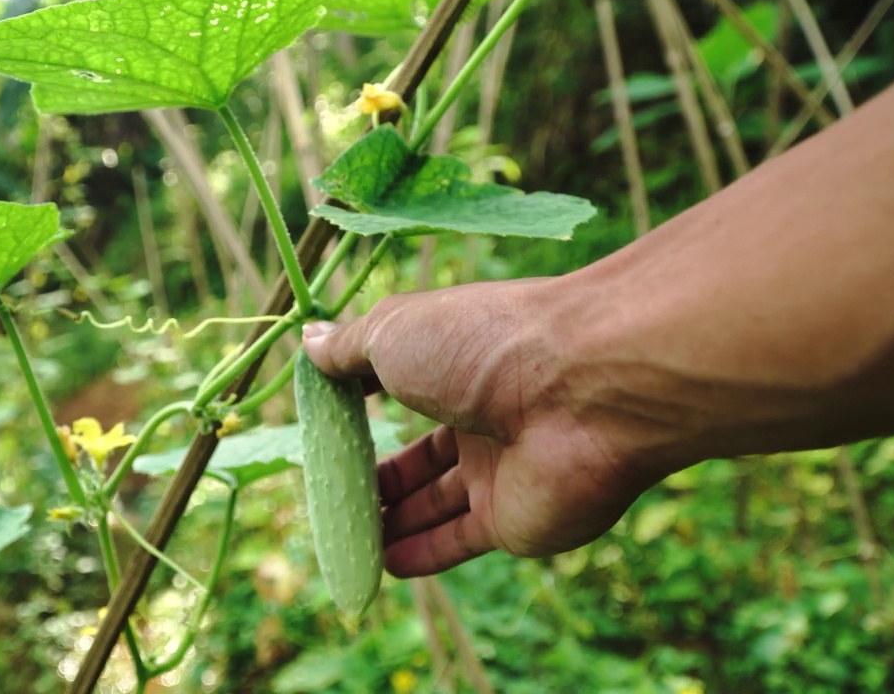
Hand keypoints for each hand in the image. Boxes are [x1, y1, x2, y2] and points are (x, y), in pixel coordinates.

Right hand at [301, 280, 652, 577]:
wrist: (582, 393)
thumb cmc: (484, 344)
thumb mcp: (397, 331)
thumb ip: (350, 346)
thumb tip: (310, 341)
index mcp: (456, 359)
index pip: (401, 384)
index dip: (362, 402)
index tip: (324, 422)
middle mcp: (481, 413)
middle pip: (421, 452)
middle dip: (376, 472)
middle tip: (328, 489)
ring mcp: (498, 469)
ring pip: (435, 501)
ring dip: (391, 518)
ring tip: (343, 531)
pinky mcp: (511, 520)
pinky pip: (456, 540)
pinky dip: (419, 553)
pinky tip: (382, 562)